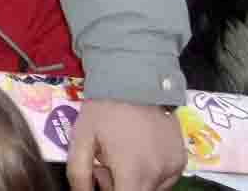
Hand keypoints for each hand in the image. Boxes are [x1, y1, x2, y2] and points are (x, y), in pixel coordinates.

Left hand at [66, 99, 183, 190]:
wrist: (135, 81)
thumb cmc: (104, 110)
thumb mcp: (81, 138)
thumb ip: (79, 173)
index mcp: (133, 172)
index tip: (105, 178)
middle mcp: (158, 175)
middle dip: (121, 185)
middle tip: (106, 163)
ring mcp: (174, 168)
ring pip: (152, 188)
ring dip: (136, 180)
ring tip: (123, 154)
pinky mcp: (182, 161)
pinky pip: (165, 178)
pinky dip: (150, 172)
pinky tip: (139, 150)